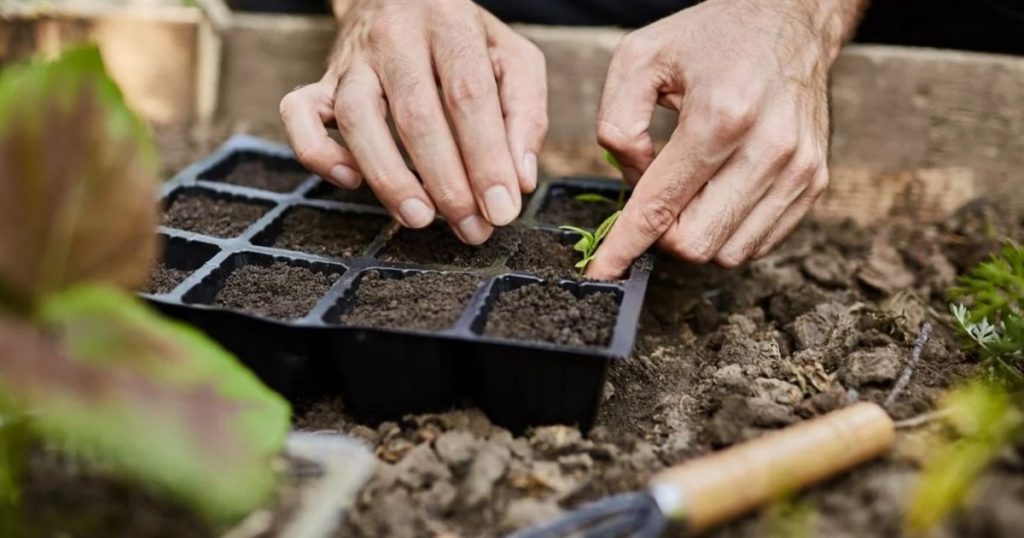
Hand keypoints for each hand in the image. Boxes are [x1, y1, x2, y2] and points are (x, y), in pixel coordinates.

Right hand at [280, 0, 546, 243]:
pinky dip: (318, 154)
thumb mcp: (512, 58)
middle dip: (447, 182)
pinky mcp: (321, 81)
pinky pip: (298, 115)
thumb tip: (519, 180)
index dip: (486, 158)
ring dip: (389, 178)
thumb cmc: (464, 40)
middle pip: (416, 115)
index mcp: (450, 22)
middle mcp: (396, 36)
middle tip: (472, 228)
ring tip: (421, 219)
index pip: (469, 95)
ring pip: (356, 119)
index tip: (502, 209)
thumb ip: (525, 113)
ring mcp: (352, 59)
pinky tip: (351, 181)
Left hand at [586, 0, 863, 277]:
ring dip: (696, 234)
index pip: (662, 205)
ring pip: (728, 252)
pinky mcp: (815, 181)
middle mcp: (769, 148)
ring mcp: (799, 169)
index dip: (624, 246)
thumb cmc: (711, 39)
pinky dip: (728, 231)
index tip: (602, 271)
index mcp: (721, 115)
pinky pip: (759, 242)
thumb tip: (632, 180)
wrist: (790, 20)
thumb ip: (617, 123)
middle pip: (695, 242)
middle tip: (655, 199)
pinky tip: (719, 193)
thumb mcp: (640, 58)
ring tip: (691, 189)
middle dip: (662, 234)